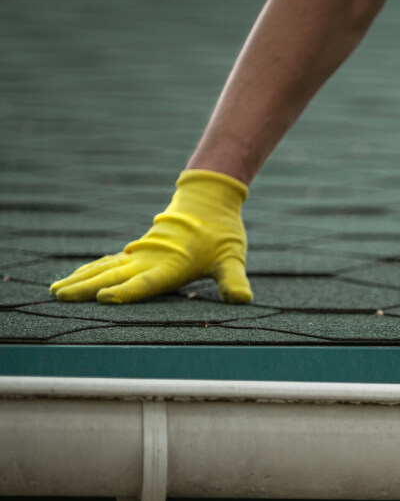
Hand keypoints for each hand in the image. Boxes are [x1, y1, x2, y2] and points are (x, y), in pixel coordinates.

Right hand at [50, 169, 251, 303]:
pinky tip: (73, 280)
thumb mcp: (232, 258)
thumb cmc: (222, 233)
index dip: (127, 291)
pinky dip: (89, 271)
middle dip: (87, 287)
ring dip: (81, 279)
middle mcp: (151, 259)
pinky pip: (108, 263)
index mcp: (172, 264)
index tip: (104, 297)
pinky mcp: (138, 252)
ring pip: (105, 268)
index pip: (147, 282)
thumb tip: (243, 299)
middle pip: (115, 276)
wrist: (209, 201)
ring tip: (55, 291)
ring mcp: (141, 254)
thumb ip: (234, 280)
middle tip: (60, 297)